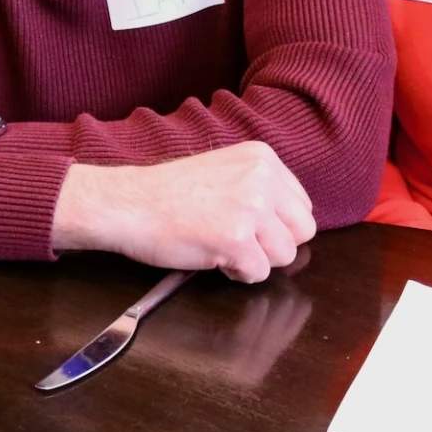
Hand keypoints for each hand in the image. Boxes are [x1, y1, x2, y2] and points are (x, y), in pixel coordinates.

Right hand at [51, 141, 315, 282]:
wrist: (129, 203)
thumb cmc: (169, 193)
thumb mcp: (226, 171)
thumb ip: (261, 188)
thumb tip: (293, 224)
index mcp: (263, 158)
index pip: (302, 205)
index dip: (277, 224)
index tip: (249, 225)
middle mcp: (262, 178)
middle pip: (302, 231)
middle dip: (274, 244)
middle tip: (239, 240)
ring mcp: (251, 207)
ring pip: (284, 255)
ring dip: (256, 259)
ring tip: (222, 245)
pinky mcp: (235, 238)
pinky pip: (258, 273)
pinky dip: (237, 273)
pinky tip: (212, 254)